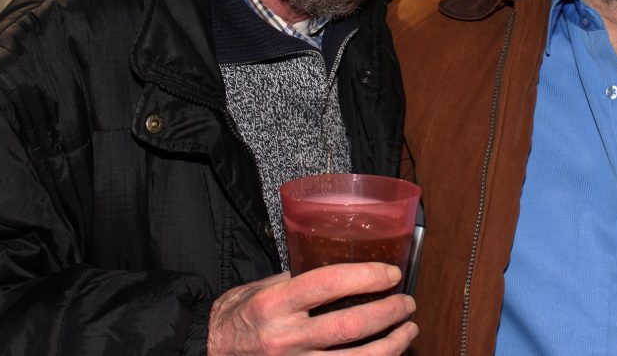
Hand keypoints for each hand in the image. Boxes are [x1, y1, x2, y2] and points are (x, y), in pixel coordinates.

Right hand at [207, 263, 416, 354]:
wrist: (208, 352)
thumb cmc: (234, 317)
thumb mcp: (260, 287)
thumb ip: (297, 280)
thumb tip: (337, 268)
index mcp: (275, 303)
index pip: (329, 283)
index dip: (366, 276)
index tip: (390, 272)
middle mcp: (286, 338)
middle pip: (350, 326)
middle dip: (388, 313)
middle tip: (407, 301)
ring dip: (390, 346)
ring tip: (408, 330)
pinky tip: (384, 355)